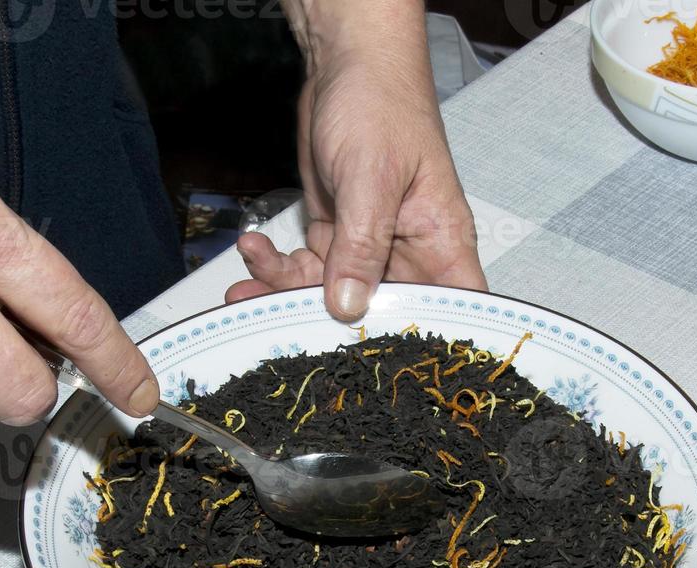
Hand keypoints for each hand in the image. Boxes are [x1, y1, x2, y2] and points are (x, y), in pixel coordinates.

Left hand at [227, 15, 484, 318]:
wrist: (345, 63)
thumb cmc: (382, 103)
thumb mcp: (372, 177)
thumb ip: (360, 245)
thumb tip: (347, 305)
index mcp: (441, 243)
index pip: (450, 311)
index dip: (429, 348)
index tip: (389, 375)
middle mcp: (407, 253)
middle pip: (376, 315)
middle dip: (325, 325)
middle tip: (278, 327)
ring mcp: (367, 246)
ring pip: (329, 296)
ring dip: (284, 294)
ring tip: (246, 289)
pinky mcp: (335, 235)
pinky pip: (304, 269)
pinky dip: (274, 266)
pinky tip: (254, 252)